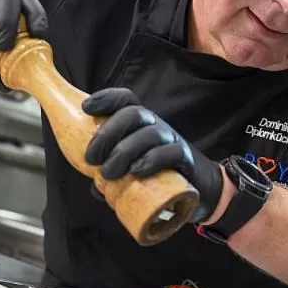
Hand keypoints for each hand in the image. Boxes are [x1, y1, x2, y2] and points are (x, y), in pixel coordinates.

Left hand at [82, 88, 222, 223]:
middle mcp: (156, 126)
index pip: (126, 100)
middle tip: (92, 158)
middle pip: (133, 114)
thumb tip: (96, 188)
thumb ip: (114, 177)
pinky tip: (136, 172)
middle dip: (108, 133)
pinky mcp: (185, 158)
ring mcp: (171, 139)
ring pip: (148, 134)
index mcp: (141, 124)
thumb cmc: (161, 174)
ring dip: (123, 152)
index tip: (86, 108)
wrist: (201, 187)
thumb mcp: (133, 170)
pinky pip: (169, 152)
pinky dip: (150, 160)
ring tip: (109, 173)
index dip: (107, 98)